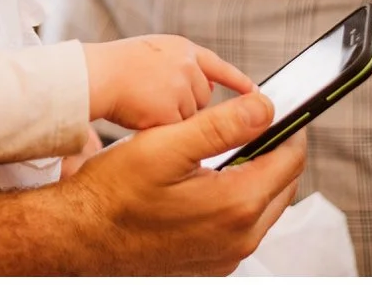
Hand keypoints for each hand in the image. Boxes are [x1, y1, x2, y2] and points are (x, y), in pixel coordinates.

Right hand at [56, 92, 304, 274]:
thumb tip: (265, 109)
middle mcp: (241, 238)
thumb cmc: (115, 191)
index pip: (290, 159)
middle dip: (276, 151)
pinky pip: (243, 227)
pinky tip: (209, 182)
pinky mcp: (212, 264)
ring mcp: (227, 256)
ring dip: (257, 176)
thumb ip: (222, 125)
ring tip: (229, 149)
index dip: (290, 128)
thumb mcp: (166, 145)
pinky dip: (238, 201)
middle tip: (254, 124)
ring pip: (265, 207)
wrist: (81, 237)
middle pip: (283, 185)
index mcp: (237, 205)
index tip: (280, 109)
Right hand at [84, 35, 254, 128]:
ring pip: (191, 115)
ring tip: (144, 106)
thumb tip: (210, 84)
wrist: (95, 76)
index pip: (218, 65)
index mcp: (181, 49)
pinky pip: (178, 130)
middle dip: (186, 103)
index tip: (254, 93)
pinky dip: (164, 130)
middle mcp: (187, 66)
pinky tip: (144, 119)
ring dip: (174, 118)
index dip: (236, 80)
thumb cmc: (113, 68)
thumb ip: (181, 65)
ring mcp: (182, 88)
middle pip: (202, 96)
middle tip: (154, 98)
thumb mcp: (152, 54)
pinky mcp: (174, 110)